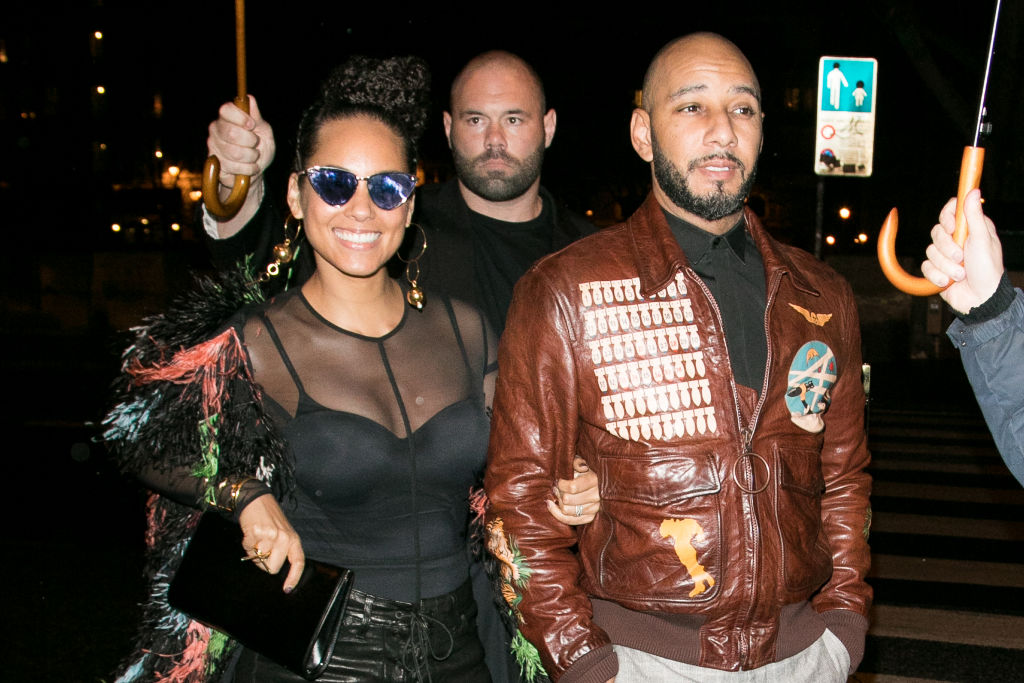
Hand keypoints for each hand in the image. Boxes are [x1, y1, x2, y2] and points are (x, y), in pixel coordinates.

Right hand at [207, 95, 275, 187]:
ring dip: (251, 157)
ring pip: (235, 153)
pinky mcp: (215, 165)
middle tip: (255, 144)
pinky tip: (250, 167)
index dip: (240, 118)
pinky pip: (233, 167)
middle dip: (251, 141)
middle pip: (232, 133)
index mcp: (227, 118)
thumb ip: (256, 116)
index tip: (252, 125)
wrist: (257, 170)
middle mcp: (216, 130)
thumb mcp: (264, 130)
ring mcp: (213, 147)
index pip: (226, 110)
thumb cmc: (260, 147)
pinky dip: (248, 169)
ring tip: (254, 156)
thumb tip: (250, 98)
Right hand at [238, 494, 304, 592]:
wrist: (256, 499)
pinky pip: (248, 550)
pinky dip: (247, 545)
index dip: (293, 578)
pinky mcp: (256, 533)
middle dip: (265, 564)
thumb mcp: (284, 532)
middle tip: (263, 550)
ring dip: (255, 553)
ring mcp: (270, 536)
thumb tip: (274, 569)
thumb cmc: (270, 518)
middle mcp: (284, 538)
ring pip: (259, 561)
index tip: (287, 589)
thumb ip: (283, 549)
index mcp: (293, 539)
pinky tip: (251, 534)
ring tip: (257, 538)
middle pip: (273, 568)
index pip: (298, 562)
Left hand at [547, 457, 600, 524]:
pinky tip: (552, 505)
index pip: (573, 487)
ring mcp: (594, 508)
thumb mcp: (580, 461)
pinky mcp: (590, 517)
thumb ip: (578, 462)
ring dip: (558, 503)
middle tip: (556, 488)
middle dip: (559, 493)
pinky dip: (557, 514)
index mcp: (594, 480)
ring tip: (557, 495)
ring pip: (567, 511)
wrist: (594, 481)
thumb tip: (580, 467)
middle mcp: (597, 496)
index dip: (561, 485)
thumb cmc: (583, 470)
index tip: (559, 481)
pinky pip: (570, 521)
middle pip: (568, 500)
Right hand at [921, 189, 1003, 313]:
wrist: (980, 299)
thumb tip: (973, 190)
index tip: (953, 226)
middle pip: (936, 231)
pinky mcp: (936, 270)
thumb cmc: (988, 269)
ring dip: (946, 265)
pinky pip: (925, 267)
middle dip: (947, 247)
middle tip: (961, 256)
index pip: (950, 211)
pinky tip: (948, 282)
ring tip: (960, 274)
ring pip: (930, 251)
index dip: (947, 217)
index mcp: (970, 229)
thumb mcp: (982, 239)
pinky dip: (936, 275)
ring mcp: (945, 256)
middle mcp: (956, 240)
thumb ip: (973, 215)